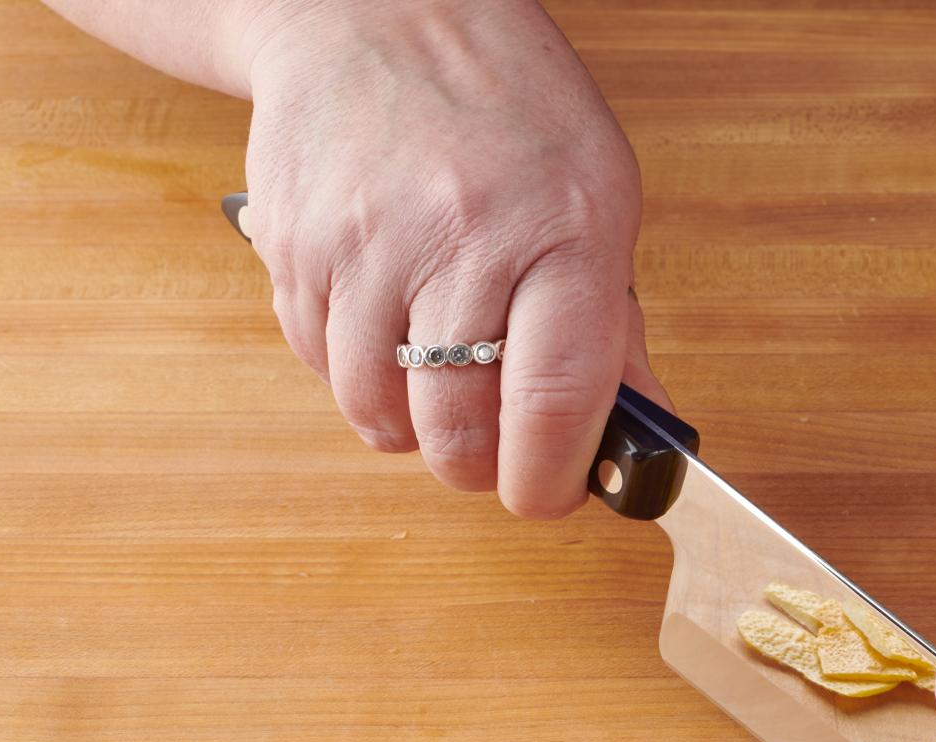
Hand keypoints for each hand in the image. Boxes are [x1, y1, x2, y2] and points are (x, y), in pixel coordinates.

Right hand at [239, 0, 666, 516]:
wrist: (374, 11)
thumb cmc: (506, 107)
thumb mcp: (600, 199)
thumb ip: (616, 330)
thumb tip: (642, 436)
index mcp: (561, 232)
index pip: (554, 398)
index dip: (550, 479)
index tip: (551, 499)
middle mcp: (459, 239)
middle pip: (456, 427)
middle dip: (480, 469)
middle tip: (497, 457)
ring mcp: (363, 245)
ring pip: (378, 413)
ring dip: (414, 430)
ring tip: (441, 386)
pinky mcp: (293, 247)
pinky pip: (322, 366)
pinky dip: (359, 379)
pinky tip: (390, 332)